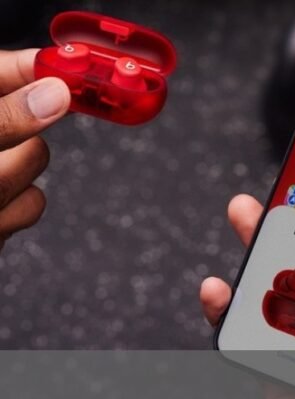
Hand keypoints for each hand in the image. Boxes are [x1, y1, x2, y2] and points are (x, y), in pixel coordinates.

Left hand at [0, 49, 69, 248]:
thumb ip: (2, 119)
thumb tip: (54, 95)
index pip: (11, 70)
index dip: (42, 68)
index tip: (73, 73)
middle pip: (35, 123)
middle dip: (15, 148)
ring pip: (37, 168)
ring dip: (8, 189)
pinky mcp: (4, 207)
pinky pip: (33, 206)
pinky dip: (9, 218)